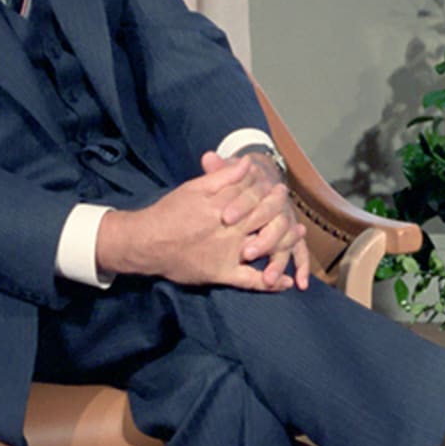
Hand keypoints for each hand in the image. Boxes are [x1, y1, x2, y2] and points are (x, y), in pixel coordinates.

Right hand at [94, 151, 300, 289]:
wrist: (146, 243)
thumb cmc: (169, 212)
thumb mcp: (194, 187)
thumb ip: (222, 175)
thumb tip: (247, 162)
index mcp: (223, 206)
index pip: (255, 197)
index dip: (270, 193)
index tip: (280, 189)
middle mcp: (229, 229)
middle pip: (264, 218)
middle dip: (280, 212)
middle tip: (291, 208)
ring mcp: (227, 253)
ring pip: (264, 246)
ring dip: (285, 241)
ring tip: (298, 234)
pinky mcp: (222, 273)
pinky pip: (250, 281)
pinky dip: (270, 283)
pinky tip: (285, 282)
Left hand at [228, 150, 308, 290]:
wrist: (260, 180)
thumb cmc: (239, 182)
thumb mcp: (229, 173)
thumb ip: (220, 169)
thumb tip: (208, 157)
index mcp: (263, 190)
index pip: (254, 198)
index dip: (241, 207)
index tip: (226, 218)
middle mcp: (278, 207)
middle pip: (275, 223)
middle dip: (263, 240)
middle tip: (247, 254)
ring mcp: (286, 222)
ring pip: (287, 241)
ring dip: (279, 260)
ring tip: (269, 278)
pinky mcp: (292, 236)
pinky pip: (300, 251)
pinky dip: (302, 266)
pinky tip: (299, 283)